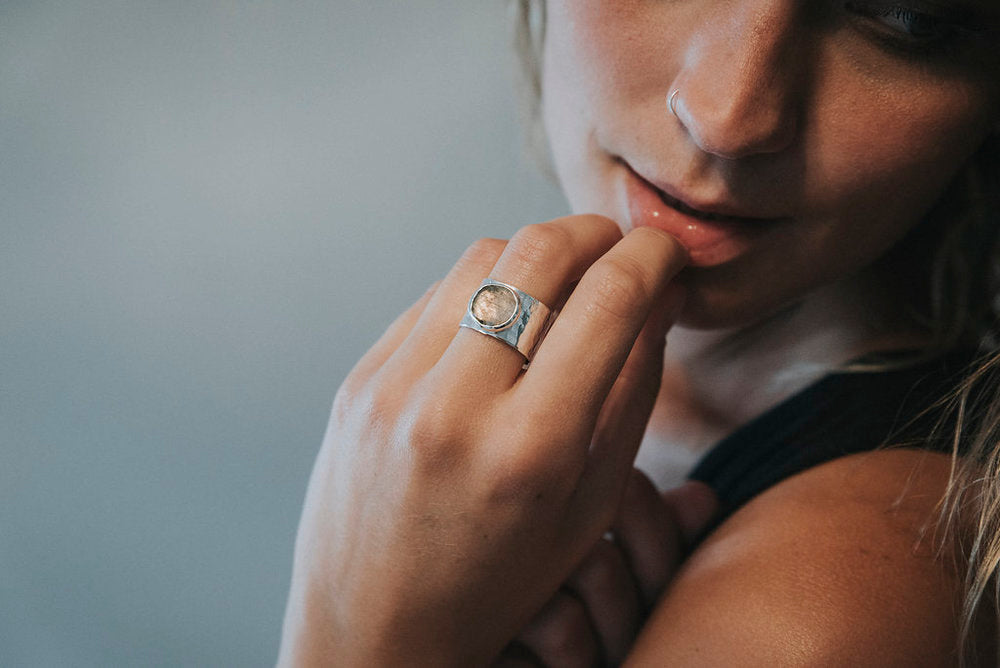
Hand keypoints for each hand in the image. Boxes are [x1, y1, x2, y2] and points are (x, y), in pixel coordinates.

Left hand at [278, 215, 687, 665]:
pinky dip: (481, 290)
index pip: (609, 301)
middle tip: (618, 252)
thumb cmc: (496, 585)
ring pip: (481, 258)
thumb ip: (631, 394)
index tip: (666, 254)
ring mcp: (392, 386)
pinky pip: (433, 296)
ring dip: (535, 255)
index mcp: (529, 450)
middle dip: (594, 233)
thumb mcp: (588, 509)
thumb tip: (658, 297)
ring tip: (562, 286)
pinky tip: (501, 321)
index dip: (653, 257)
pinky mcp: (359, 379)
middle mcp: (453, 406)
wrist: (373, 628)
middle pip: (538, 252)